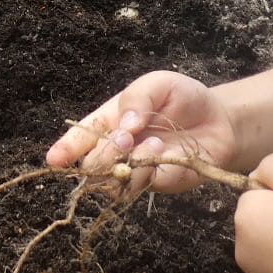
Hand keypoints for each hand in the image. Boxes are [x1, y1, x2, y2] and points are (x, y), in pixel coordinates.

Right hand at [46, 70, 240, 192]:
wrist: (218, 119)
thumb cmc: (182, 98)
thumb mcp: (158, 83)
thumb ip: (137, 98)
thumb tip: (123, 124)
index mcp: (108, 121)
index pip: (78, 140)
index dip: (64, 150)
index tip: (54, 160)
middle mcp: (116, 149)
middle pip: (91, 164)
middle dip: (102, 154)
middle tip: (125, 138)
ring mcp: (134, 169)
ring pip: (110, 182)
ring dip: (123, 165)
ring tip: (149, 142)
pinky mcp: (155, 183)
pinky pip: (137, 189)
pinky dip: (143, 174)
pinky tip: (159, 153)